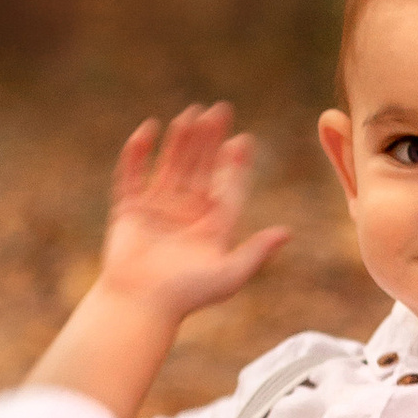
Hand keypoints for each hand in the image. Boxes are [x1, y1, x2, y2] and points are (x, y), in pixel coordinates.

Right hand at [99, 103, 288, 325]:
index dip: (235, 165)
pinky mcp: (129, 208)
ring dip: (181, 140)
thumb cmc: (186, 296)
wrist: (141, 306)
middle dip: (210, 141)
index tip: (244, 140)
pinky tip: (149, 129)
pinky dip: (139, 152)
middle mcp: (186, 213)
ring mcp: (157, 208)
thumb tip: (287, 232)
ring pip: (171, 165)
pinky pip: (133, 174)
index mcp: (212, 226)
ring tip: (192, 113)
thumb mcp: (229, 275)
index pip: (227, 187)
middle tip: (220, 111)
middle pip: (201, 169)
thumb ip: (256, 252)